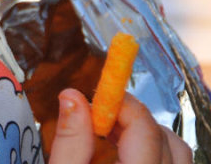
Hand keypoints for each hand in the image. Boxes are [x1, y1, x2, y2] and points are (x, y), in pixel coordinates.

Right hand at [49, 89, 190, 162]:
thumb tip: (71, 94)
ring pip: (177, 151)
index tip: (94, 100)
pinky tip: (124, 153)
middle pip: (165, 137)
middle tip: (98, 120)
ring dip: (147, 134)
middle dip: (132, 119)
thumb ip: (70, 140)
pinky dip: (155, 150)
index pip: (144, 128)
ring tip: (111, 138)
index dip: (120, 103)